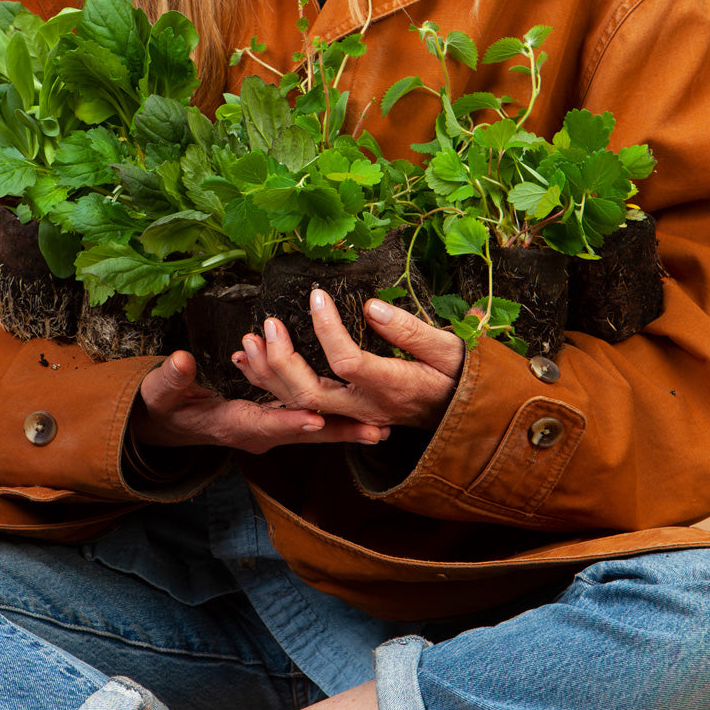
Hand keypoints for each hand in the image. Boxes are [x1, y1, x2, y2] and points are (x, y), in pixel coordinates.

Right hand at [134, 349, 388, 454]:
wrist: (170, 424)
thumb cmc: (164, 406)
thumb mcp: (160, 392)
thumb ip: (172, 378)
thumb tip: (181, 360)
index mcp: (232, 425)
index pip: (265, 424)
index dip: (290, 422)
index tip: (317, 420)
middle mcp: (258, 433)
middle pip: (304, 433)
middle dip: (340, 432)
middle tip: (378, 430)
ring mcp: (270, 430)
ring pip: (314, 428)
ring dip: (347, 426)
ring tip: (384, 427)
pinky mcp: (277, 421)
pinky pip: (310, 419)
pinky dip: (335, 416)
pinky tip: (362, 412)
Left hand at [233, 289, 464, 430]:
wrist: (460, 414)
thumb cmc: (456, 376)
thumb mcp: (446, 348)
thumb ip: (408, 329)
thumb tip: (370, 306)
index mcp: (392, 386)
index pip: (348, 362)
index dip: (327, 329)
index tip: (317, 295)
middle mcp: (366, 406)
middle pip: (310, 394)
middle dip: (282, 360)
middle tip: (268, 324)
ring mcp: (353, 414)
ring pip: (299, 405)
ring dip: (269, 375)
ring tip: (249, 341)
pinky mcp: (345, 413)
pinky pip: (301, 406)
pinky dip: (273, 386)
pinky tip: (253, 364)